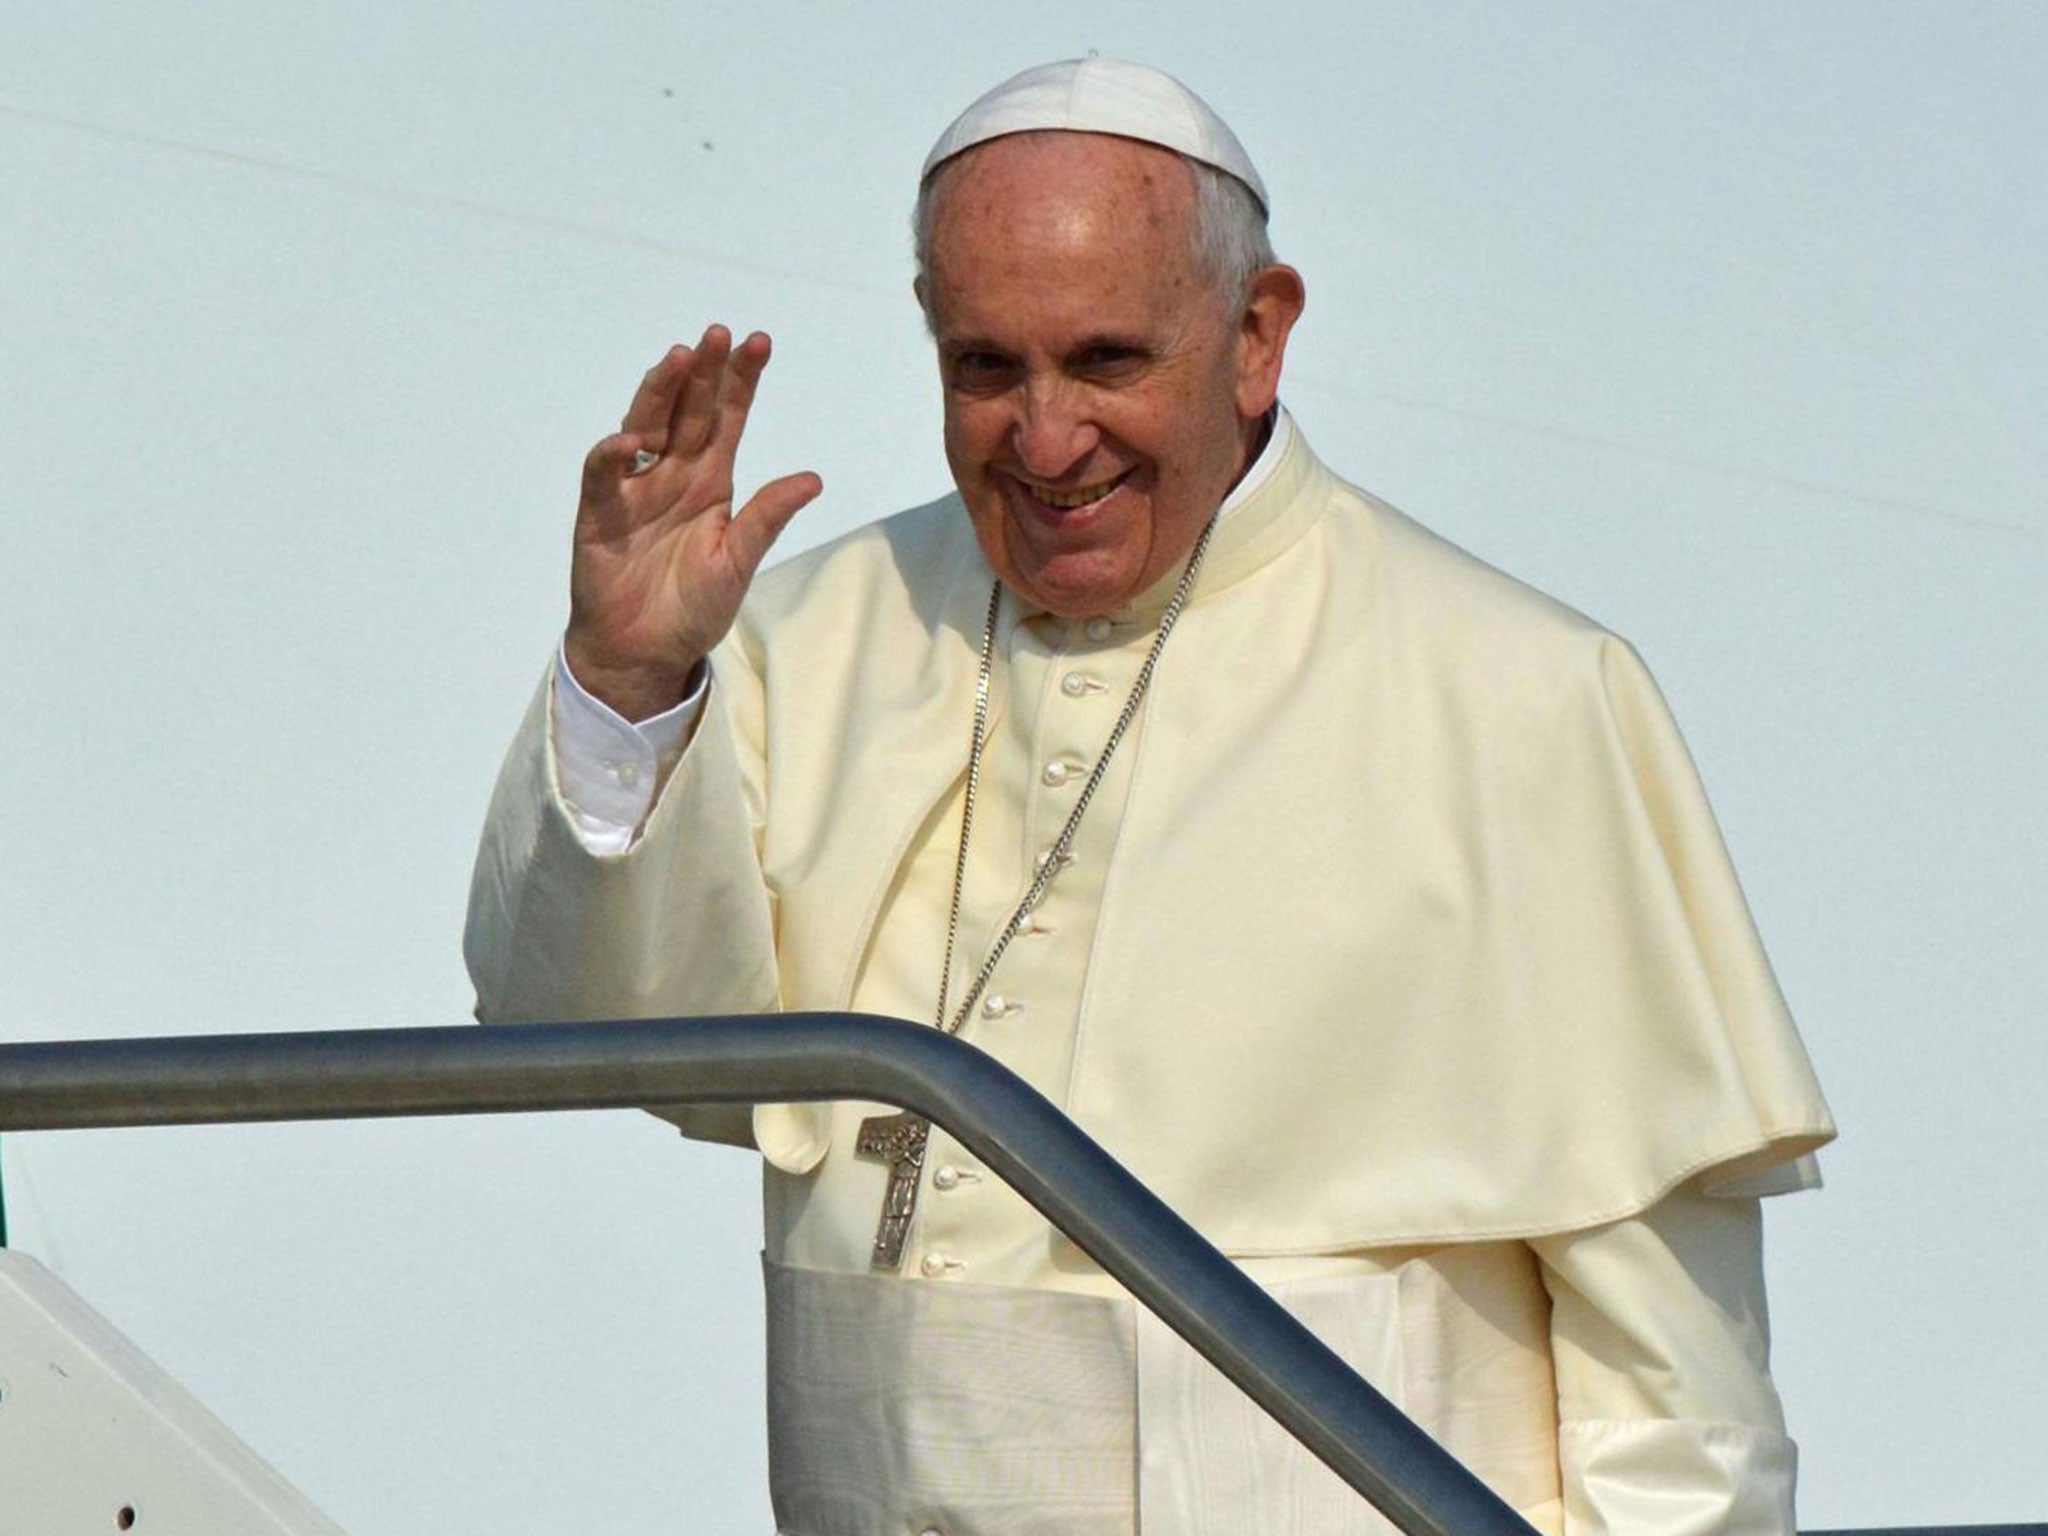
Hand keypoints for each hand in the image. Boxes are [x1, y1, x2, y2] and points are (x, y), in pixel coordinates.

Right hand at [564, 326, 821, 719]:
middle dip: (702, 371)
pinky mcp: (600, 512)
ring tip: (678, 360)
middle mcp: (672, 473)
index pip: (727, 418)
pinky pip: (603, 475)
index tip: (758, 342)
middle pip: (687, 410)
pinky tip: (631, 439)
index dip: (740, 381)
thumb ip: (767, 518)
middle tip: (717, 334)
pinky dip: (613, 455)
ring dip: (659, 392)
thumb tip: (814, 479)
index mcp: (710, 479)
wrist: (644, 652)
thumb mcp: (738, 561)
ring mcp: (634, 488)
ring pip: (645, 425)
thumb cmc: (692, 607)